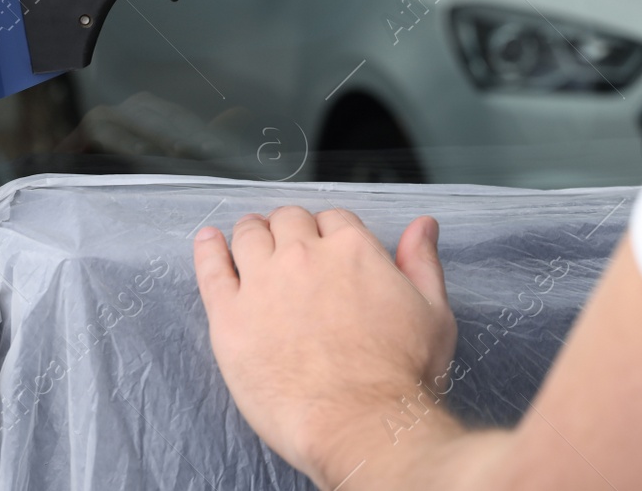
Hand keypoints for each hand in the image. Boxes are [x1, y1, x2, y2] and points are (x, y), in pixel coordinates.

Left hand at [193, 208, 458, 485]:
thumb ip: (422, 262)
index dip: (328, 230)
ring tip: (249, 240)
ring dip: (252, 232)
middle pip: (288, 220)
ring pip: (249, 235)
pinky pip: (211, 269)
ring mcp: (263, 283)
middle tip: (286, 244)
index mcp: (352, 249)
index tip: (324, 245)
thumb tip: (422, 226)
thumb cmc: (400, 377)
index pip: (332, 218)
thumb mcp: (433, 313)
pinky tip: (208, 242)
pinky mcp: (229, 316)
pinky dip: (208, 250)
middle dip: (289, 227)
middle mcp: (304, 256)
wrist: (361, 423)